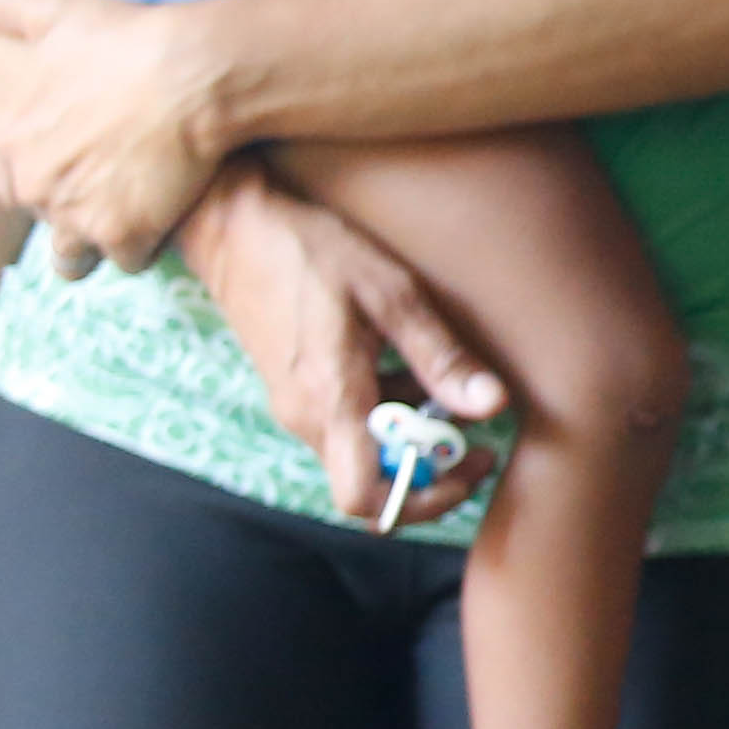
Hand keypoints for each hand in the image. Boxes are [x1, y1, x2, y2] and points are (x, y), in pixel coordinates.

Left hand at [0, 0, 233, 269]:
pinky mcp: (126, 234)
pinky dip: (144, 243)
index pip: (12, 181)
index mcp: (12, 142)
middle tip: (116, 180)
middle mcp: (36, 186)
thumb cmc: (125, 37)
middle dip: (74, 203)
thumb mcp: (49, 9)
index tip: (80, 156)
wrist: (194, 70)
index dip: (47, 170)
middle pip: (45, 214)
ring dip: (97, 239)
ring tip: (131, 213)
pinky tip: (165, 214)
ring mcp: (79, 214)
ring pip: (75, 254)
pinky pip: (127, 260)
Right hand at [172, 163, 512, 517]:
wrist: (235, 229)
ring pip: (361, 454)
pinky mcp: (293, 393)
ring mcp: (294, 409)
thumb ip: (441, 358)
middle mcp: (305, 418)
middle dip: (429, 467)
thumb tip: (494, 406)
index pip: (365, 499)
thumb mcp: (392, 296)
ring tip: (446, 391)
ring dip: (409, 438)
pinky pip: (345, 426)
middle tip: (475, 435)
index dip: (423, 500)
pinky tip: (406, 368)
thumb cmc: (313, 253)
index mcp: (331, 400)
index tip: (467, 467)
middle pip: (372, 482)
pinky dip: (384, 415)